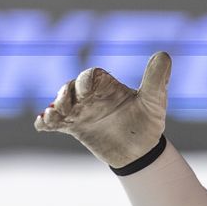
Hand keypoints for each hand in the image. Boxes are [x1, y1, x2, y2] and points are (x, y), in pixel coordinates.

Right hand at [34, 52, 171, 168]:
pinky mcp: (74, 127)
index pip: (91, 75)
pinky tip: (42, 124)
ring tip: (53, 115)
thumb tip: (163, 54)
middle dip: (64, 95)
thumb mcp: (155, 100)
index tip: (86, 91)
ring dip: (53, 108)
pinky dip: (45, 122)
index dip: (85, 80)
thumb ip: (156, 79)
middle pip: (70, 88)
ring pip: (59, 104)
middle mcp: (91, 96)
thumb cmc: (149, 121)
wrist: (141, 151)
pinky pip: (54, 122)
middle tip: (66, 107)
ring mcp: (80, 111)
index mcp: (108, 86)